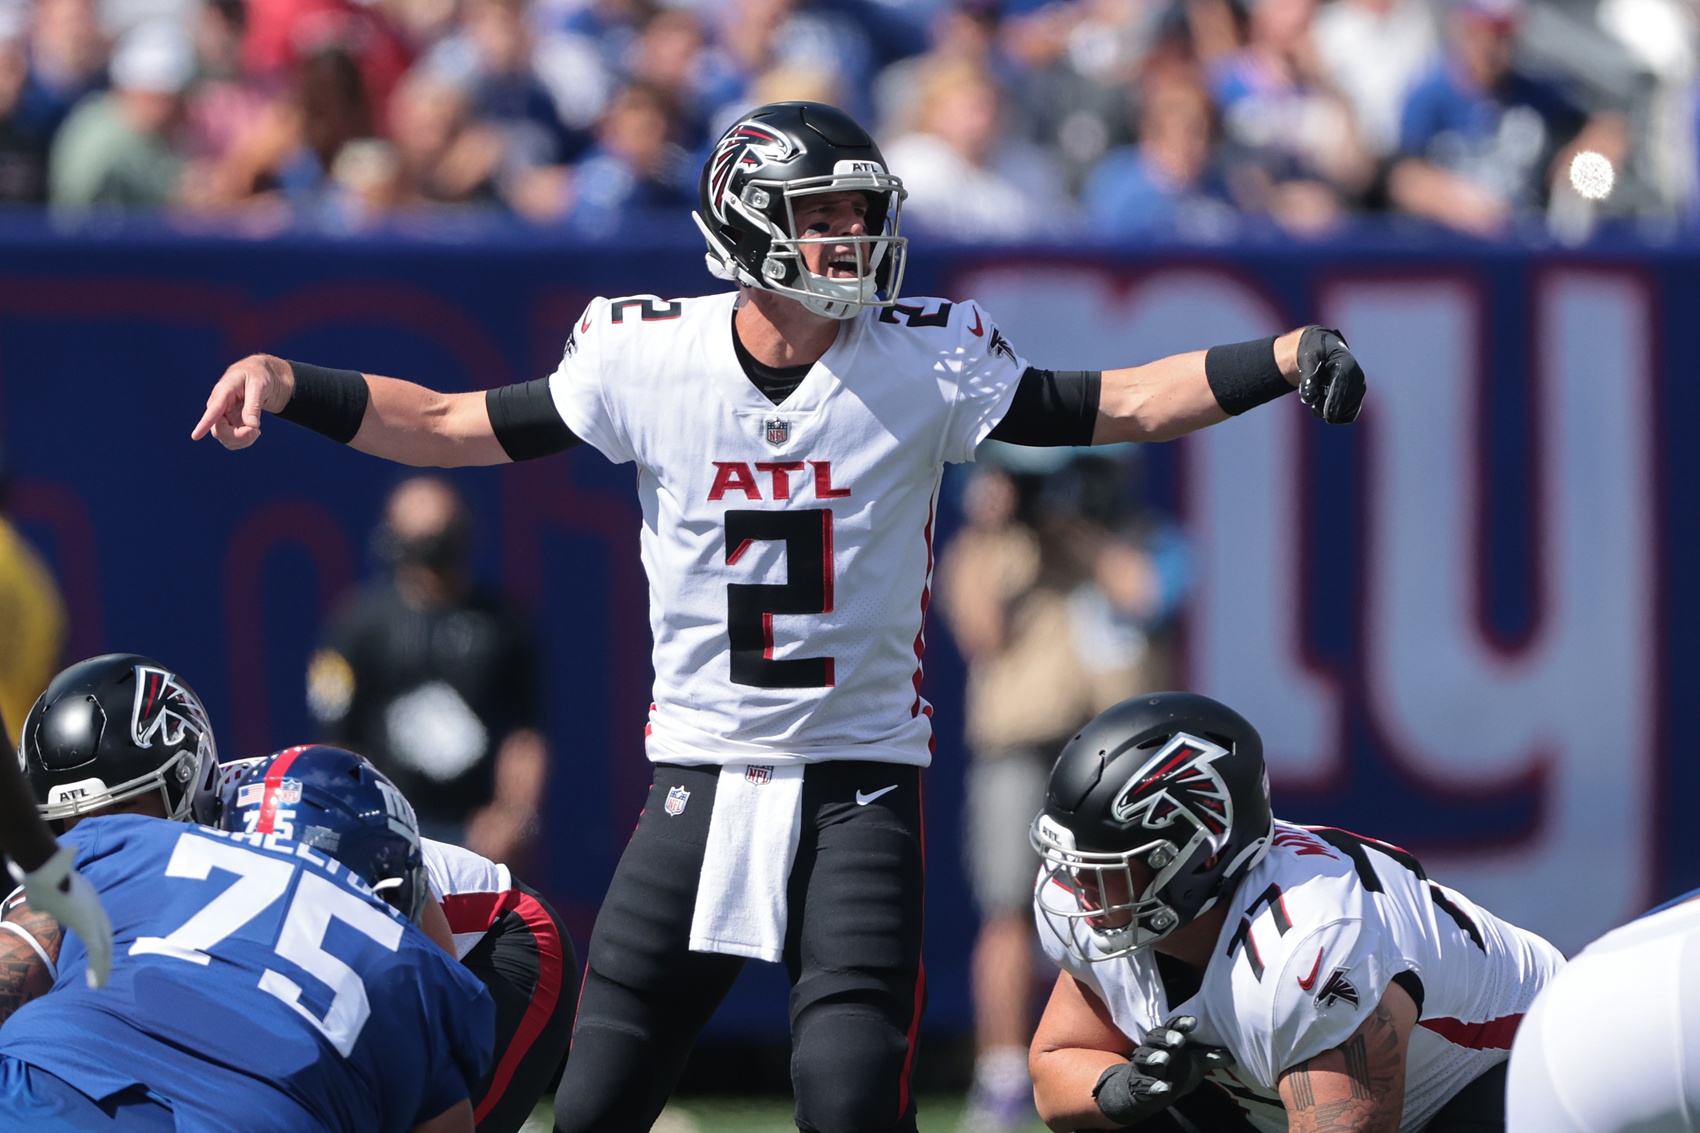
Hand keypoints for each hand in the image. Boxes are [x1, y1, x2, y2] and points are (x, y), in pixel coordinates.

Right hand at [9, 846, 112, 988]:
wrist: (46, 871)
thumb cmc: (44, 878)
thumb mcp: (46, 893)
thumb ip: (45, 902)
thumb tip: (36, 906)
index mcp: (87, 903)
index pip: (99, 926)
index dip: (100, 940)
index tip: (100, 952)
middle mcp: (94, 910)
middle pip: (104, 937)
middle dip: (104, 955)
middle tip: (104, 973)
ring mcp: (93, 918)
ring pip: (103, 947)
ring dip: (103, 967)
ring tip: (100, 985)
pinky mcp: (89, 926)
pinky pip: (97, 951)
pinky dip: (99, 967)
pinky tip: (98, 983)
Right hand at [191, 354, 293, 448]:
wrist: (258, 374)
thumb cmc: (257, 375)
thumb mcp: (259, 385)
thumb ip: (254, 405)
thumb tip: (251, 426)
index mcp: (223, 391)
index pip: (213, 410)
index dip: (204, 424)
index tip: (195, 436)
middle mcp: (217, 406)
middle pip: (219, 430)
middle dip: (238, 436)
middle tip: (257, 431)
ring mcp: (221, 416)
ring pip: (225, 438)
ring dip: (243, 440)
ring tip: (257, 430)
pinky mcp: (228, 423)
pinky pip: (232, 439)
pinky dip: (245, 440)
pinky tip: (254, 431)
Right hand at [1093, 1015, 1232, 1125]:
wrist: (1147, 1093)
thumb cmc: (1174, 1072)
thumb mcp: (1194, 1064)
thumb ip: (1210, 1057)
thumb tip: (1233, 1055)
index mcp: (1166, 1040)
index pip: (1171, 1026)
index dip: (1181, 1023)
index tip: (1193, 1022)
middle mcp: (1152, 1049)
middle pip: (1155, 1038)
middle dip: (1166, 1038)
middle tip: (1179, 1040)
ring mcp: (1143, 1066)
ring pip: (1144, 1058)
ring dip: (1154, 1058)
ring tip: (1164, 1060)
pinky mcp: (1138, 1084)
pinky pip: (1142, 1083)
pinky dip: (1152, 1086)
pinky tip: (1163, 1089)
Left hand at [1296, 326, 1365, 424]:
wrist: (1326, 350)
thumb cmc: (1315, 352)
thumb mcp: (1306, 359)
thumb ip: (1307, 378)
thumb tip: (1309, 399)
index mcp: (1346, 363)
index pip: (1342, 385)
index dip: (1334, 401)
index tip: (1327, 416)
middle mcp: (1358, 377)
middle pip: (1343, 401)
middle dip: (1325, 407)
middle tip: (1312, 400)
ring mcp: (1360, 388)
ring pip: (1344, 411)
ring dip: (1327, 410)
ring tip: (1319, 395)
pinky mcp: (1358, 398)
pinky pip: (1348, 415)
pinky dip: (1335, 415)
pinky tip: (1325, 405)